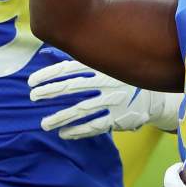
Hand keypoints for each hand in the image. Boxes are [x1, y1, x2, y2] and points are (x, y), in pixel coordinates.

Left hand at [29, 60, 179, 138]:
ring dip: (60, 117)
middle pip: (72, 87)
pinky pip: (94, 126)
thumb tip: (46, 52)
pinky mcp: (118, 118)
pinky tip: (64, 134)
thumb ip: (75, 59)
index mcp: (101, 64)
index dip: (48, 75)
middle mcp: (106, 81)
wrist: (154, 94)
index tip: (31, 82)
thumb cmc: (119, 76)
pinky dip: (78, 131)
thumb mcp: (102, 62)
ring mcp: (113, 100)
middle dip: (50, 92)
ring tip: (45, 123)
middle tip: (32, 98)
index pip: (68, 68)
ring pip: (81, 110)